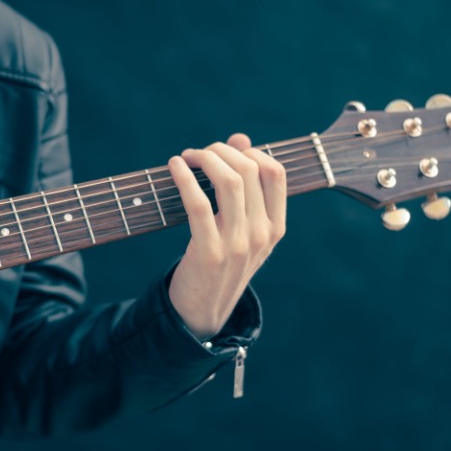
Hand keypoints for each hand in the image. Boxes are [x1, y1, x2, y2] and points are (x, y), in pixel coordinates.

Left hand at [167, 133, 286, 338]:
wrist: (203, 311)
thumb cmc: (220, 263)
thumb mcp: (242, 229)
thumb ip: (245, 187)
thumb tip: (240, 139)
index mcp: (276, 228)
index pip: (275, 173)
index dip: (250, 151)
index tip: (226, 151)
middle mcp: (262, 235)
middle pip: (249, 171)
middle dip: (221, 151)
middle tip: (199, 153)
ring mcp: (238, 244)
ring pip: (229, 182)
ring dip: (205, 158)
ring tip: (186, 157)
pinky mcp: (209, 252)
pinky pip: (198, 203)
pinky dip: (184, 178)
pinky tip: (174, 166)